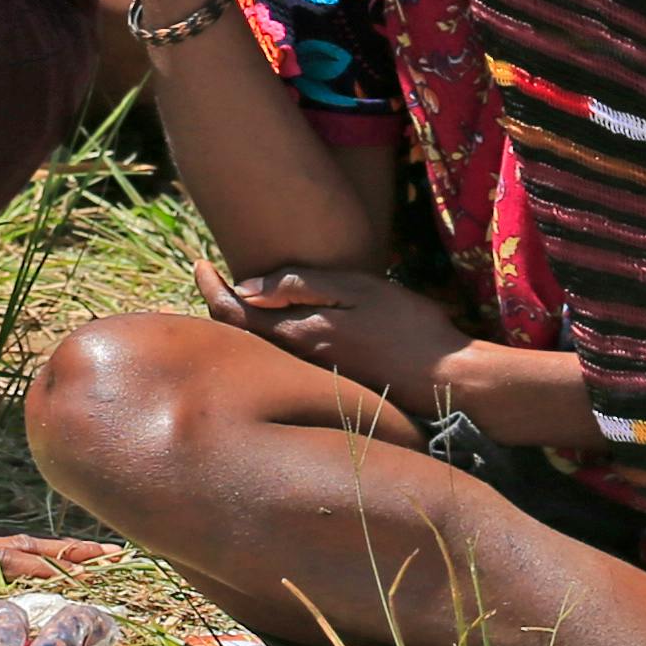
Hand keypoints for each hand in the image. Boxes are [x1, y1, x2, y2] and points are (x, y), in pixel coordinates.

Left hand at [195, 257, 474, 416]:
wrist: (446, 383)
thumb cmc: (408, 328)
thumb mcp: (357, 290)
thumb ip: (300, 286)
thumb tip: (244, 288)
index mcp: (295, 333)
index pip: (231, 312)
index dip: (209, 286)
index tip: (199, 263)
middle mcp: (293, 360)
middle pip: (236, 334)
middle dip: (217, 303)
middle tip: (208, 275)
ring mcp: (309, 375)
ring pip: (255, 347)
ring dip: (239, 322)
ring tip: (232, 294)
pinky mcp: (326, 382)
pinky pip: (278, 358)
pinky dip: (263, 337)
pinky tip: (272, 324)